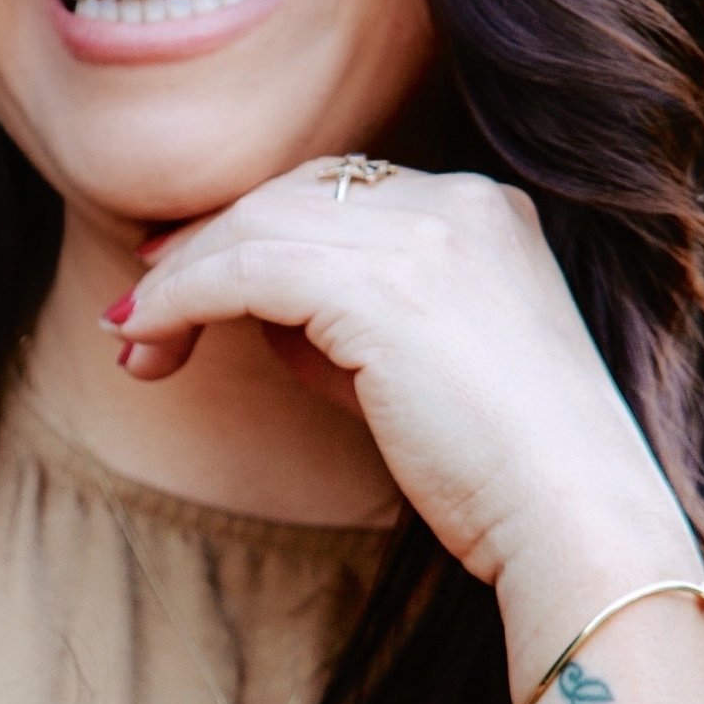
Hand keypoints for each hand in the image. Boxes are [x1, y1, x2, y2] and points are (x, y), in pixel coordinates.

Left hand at [112, 163, 691, 645]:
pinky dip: (183, 301)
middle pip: (291, 194)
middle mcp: (458, 202)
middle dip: (204, 246)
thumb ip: (351, 317)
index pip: (342, 188)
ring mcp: (424, 235)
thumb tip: (253, 307)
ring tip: (132, 339)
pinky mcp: (380, 288)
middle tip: (139, 305)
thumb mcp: (425, 366)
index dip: (255, 223)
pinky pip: (244, 271)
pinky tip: (151, 341)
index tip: (188, 270)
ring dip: (179, 282)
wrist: (572, 516)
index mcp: (487, 209)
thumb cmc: (501, 469)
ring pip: (257, 226)